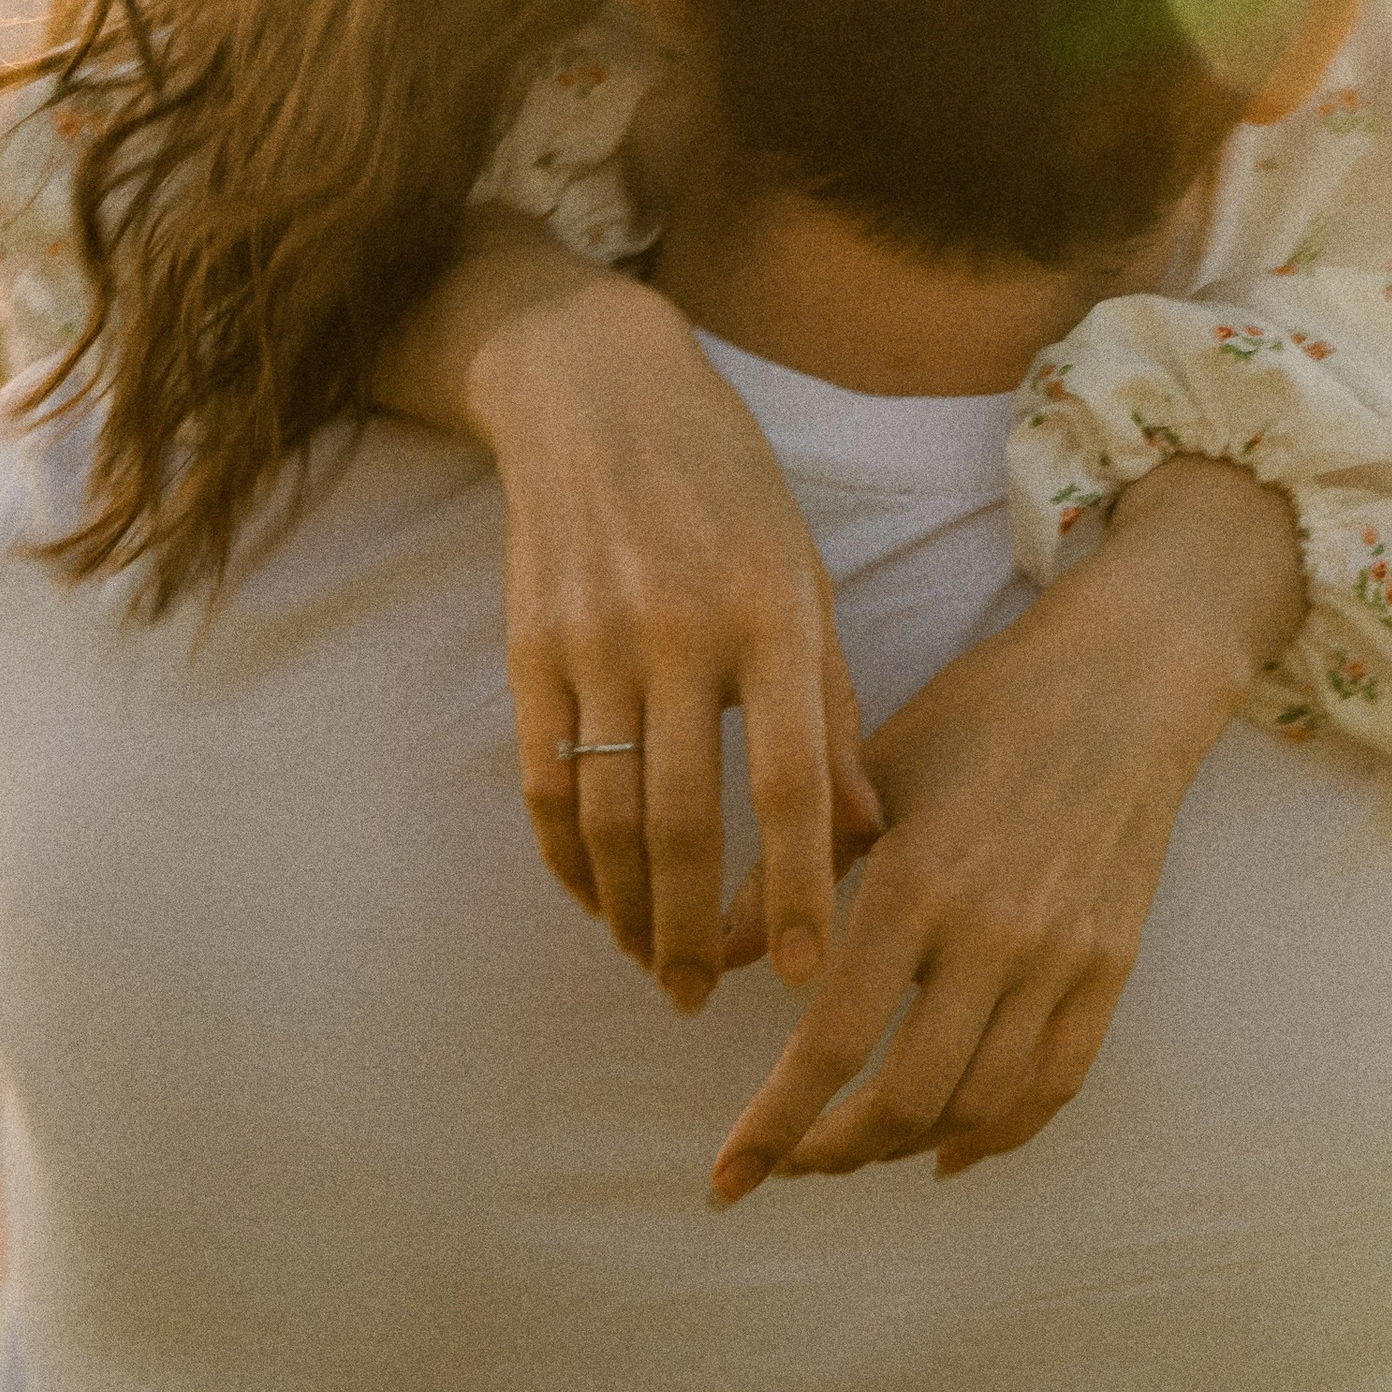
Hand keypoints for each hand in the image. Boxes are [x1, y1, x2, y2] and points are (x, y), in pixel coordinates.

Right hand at [375, 216, 881, 1007]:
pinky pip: (542, 779)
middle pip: (682, 819)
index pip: (791, 779)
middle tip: (694, 999)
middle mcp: (680, 629)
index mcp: (773, 612)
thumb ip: (832, 708)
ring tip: (647, 965)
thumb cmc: (729, 491)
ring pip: (604, 814)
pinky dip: (565, 856)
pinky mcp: (527, 646)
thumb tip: (864, 834)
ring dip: (622, 909)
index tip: (805, 973)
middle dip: (688, 929)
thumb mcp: (806, 579)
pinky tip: (592, 900)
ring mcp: (593, 639)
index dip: (800, 884)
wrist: (594, 392)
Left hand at [708, 455, 1304, 1199]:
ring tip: (852, 1147)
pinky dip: (998, 1136)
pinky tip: (948, 1152)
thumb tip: (720, 955)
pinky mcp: (1110, 966)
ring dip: (903, 1148)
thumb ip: (796, 871)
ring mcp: (1062, 957)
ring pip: (977, 1105)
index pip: (834, 1043)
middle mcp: (994, 934)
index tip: (726, 1179)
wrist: (1125, 682)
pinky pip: (1055, 1085)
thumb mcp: (875, 771)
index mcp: (919, 882)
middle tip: (783, 1164)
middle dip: (830, 1153)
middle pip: (905, 1098)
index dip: (774, 1125)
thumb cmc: (984, 712)